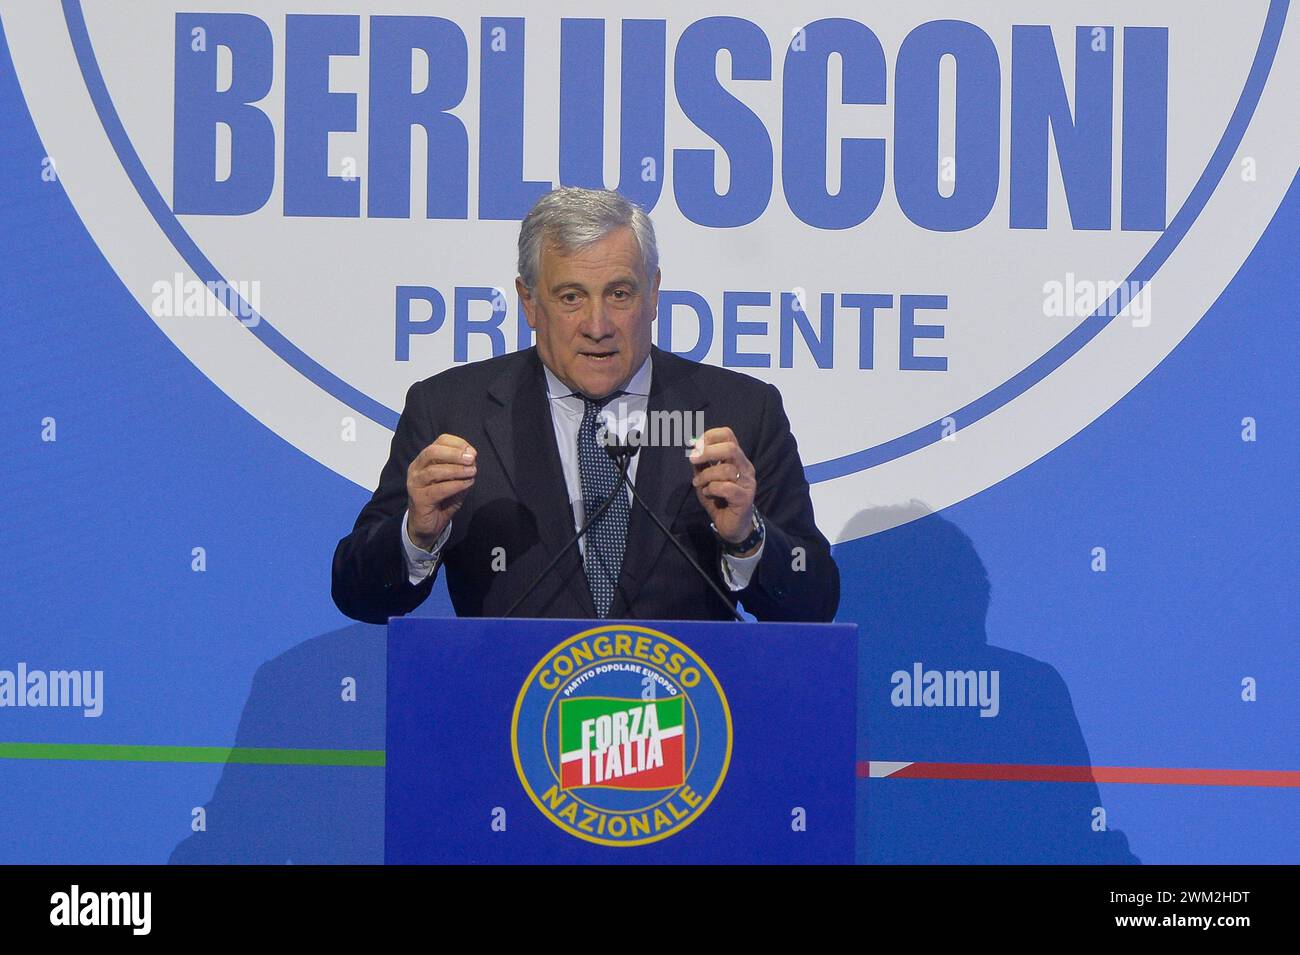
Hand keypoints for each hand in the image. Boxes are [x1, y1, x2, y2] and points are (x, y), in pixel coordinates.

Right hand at [406, 434, 476, 547]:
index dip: (457, 444)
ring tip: (472, 472)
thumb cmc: (442, 500)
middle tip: (472, 459)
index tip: (472, 452)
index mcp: (425, 460)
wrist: (427, 525)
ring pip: (434, 471)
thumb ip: (462, 469)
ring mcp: (415, 484)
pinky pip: (437, 489)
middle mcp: (416, 469)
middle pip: (432, 452)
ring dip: (456, 470)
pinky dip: (455, 485)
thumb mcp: (455, 482)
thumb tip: (473, 459)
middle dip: (454, 453)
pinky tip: (466, 484)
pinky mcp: (419, 499)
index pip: (439, 442)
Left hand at [688, 427, 755, 545]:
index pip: (728, 435)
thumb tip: (693, 449)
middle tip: (693, 459)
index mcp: (736, 459)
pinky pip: (726, 487)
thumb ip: (701, 465)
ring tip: (699, 484)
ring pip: (726, 469)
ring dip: (706, 476)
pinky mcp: (745, 498)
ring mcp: (747, 482)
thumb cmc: (719, 500)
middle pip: (731, 448)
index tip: (695, 446)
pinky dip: (712, 489)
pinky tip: (709, 494)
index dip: (710, 436)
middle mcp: (745, 467)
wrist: (732, 526)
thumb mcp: (705, 479)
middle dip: (708, 452)